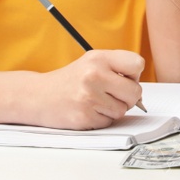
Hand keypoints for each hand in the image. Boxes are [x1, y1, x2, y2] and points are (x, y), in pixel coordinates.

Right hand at [30, 50, 145, 129]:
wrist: (39, 96)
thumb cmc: (70, 80)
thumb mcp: (91, 62)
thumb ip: (117, 69)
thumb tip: (140, 92)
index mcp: (98, 58)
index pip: (137, 63)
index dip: (134, 74)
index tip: (125, 78)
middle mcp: (94, 75)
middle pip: (135, 92)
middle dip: (127, 97)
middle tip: (112, 94)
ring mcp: (89, 97)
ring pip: (123, 110)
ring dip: (113, 110)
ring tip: (95, 101)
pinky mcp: (85, 117)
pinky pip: (109, 122)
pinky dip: (102, 119)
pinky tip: (88, 110)